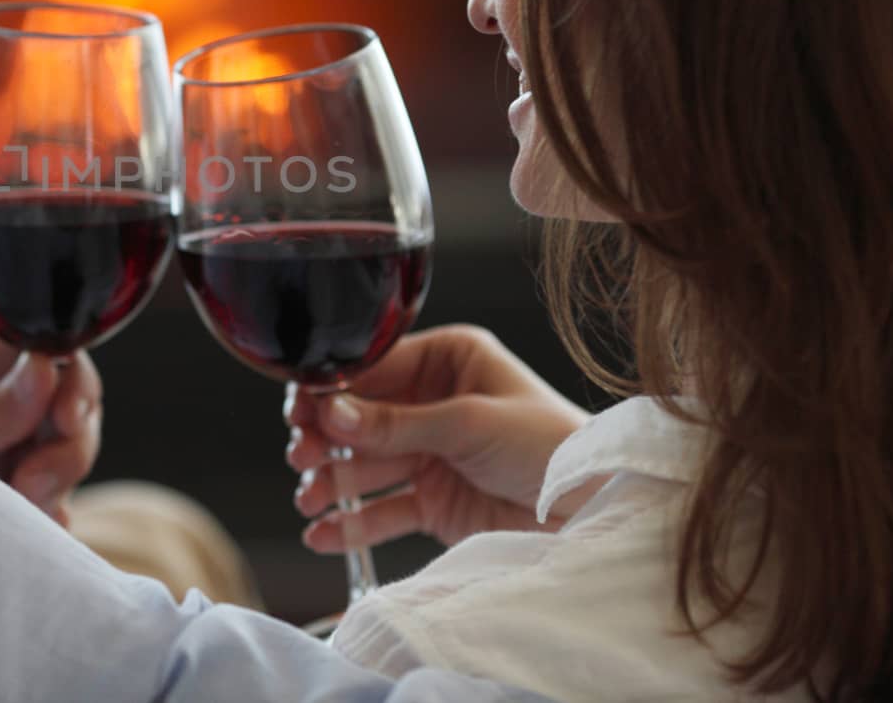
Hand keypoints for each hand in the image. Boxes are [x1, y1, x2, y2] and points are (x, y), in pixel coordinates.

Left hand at [0, 330, 101, 524]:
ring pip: (70, 445)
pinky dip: (49, 512)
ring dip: (56, 480)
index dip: (65, 378)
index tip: (68, 419)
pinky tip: (20, 525)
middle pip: (68, 395)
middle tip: (34, 482)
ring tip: (18, 505)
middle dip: (65, 442)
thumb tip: (46, 367)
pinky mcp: (16, 483)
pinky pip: (59, 492)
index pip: (34, 346)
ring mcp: (7, 440)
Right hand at [286, 324, 591, 551]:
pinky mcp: (434, 502)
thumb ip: (396, 422)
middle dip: (327, 439)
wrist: (592, 513)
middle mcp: (435, 403)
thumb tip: (332, 413)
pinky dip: (352, 524)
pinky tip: (325, 532)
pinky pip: (383, 510)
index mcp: (450, 361)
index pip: (375, 368)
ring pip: (366, 466)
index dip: (334, 390)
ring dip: (333, 483)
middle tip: (302, 454)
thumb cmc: (551, 447)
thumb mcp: (470, 423)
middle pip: (361, 419)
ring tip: (310, 499)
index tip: (300, 409)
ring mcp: (432, 454)